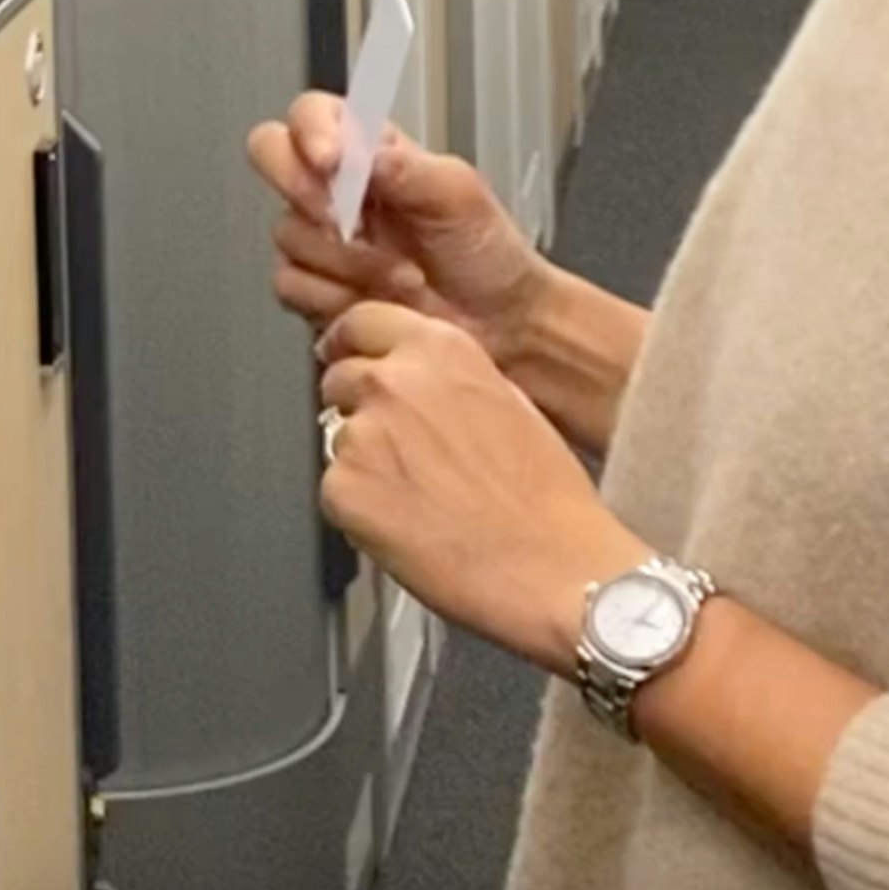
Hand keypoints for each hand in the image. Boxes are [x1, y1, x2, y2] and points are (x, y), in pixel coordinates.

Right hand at [248, 91, 553, 361]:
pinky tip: (375, 299)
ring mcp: (320, 238)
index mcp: (368, 151)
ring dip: (346, 260)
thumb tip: (363, 154)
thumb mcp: (460, 195)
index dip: (309, 131)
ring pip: (286, 232)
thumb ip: (407, 167)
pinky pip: (290, 282)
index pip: (311, 114)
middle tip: (348, 220)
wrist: (497, 325)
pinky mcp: (314, 287)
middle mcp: (335, 188)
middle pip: (271, 155)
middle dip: (305, 190)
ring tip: (401, 275)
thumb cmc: (487, 254)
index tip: (331, 161)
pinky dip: (334, 296)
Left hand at [317, 302, 643, 678]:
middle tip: (401, 450)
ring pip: (337, 438)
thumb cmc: (546, 498)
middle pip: (339, 378)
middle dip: (359, 406)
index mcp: (438, 350)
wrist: (554, 568)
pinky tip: (406, 526)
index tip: (352, 359)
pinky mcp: (341, 490)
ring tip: (418, 498)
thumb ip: (450, 378)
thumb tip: (418, 379)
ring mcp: (361, 435)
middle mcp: (391, 381)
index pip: (361, 321)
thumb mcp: (508, 401)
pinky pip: (334, 491)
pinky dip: (358, 509)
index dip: (355, 346)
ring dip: (362, 462)